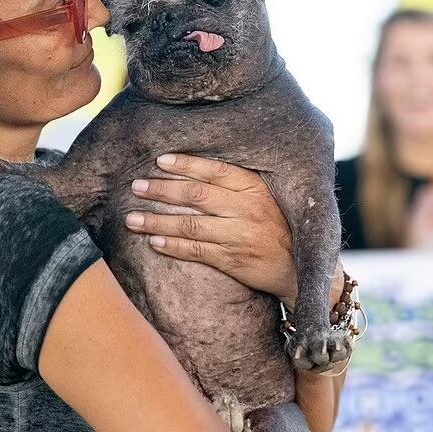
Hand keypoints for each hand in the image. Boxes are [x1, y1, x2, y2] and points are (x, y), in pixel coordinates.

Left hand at [123, 154, 297, 302]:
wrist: (299, 270)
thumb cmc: (277, 227)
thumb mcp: (266, 197)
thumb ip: (236, 184)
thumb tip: (193, 169)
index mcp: (256, 188)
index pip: (216, 171)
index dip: (186, 165)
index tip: (160, 161)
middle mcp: (248, 210)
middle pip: (197, 196)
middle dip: (162, 190)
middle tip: (136, 186)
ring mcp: (240, 236)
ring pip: (191, 225)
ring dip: (158, 221)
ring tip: (133, 218)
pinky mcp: (233, 260)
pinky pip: (197, 251)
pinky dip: (173, 246)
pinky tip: (154, 241)